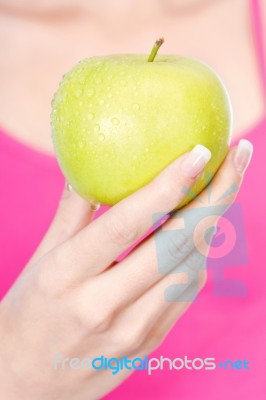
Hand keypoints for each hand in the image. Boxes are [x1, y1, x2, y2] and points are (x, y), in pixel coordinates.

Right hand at [0, 141, 251, 399]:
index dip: (169, 186)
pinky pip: (187, 293)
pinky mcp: (148, 346)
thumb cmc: (26, 314)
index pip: (127, 224)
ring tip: (219, 188)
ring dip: (212, 224)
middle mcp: (103, 306)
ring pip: (192, 268)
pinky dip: (199, 256)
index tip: (202, 152)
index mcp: (67, 275)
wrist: (24, 384)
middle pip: (176, 244)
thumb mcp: (41, 259)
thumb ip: (72, 211)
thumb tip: (90, 166)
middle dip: (217, 196)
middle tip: (239, 157)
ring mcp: (131, 333)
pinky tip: (197, 234)